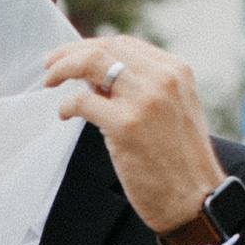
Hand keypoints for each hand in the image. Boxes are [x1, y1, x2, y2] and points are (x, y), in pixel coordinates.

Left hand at [46, 33, 227, 240]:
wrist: (195, 199)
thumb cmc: (181, 162)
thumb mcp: (172, 110)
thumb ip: (143, 88)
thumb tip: (96, 77)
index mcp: (176, 71)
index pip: (124, 44)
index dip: (91, 46)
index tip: (72, 56)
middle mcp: (162, 79)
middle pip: (105, 48)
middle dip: (70, 53)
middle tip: (49, 65)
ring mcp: (144, 101)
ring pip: (91, 64)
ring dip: (63, 69)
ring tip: (49, 81)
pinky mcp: (126, 126)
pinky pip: (83, 101)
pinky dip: (66, 105)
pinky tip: (64, 114)